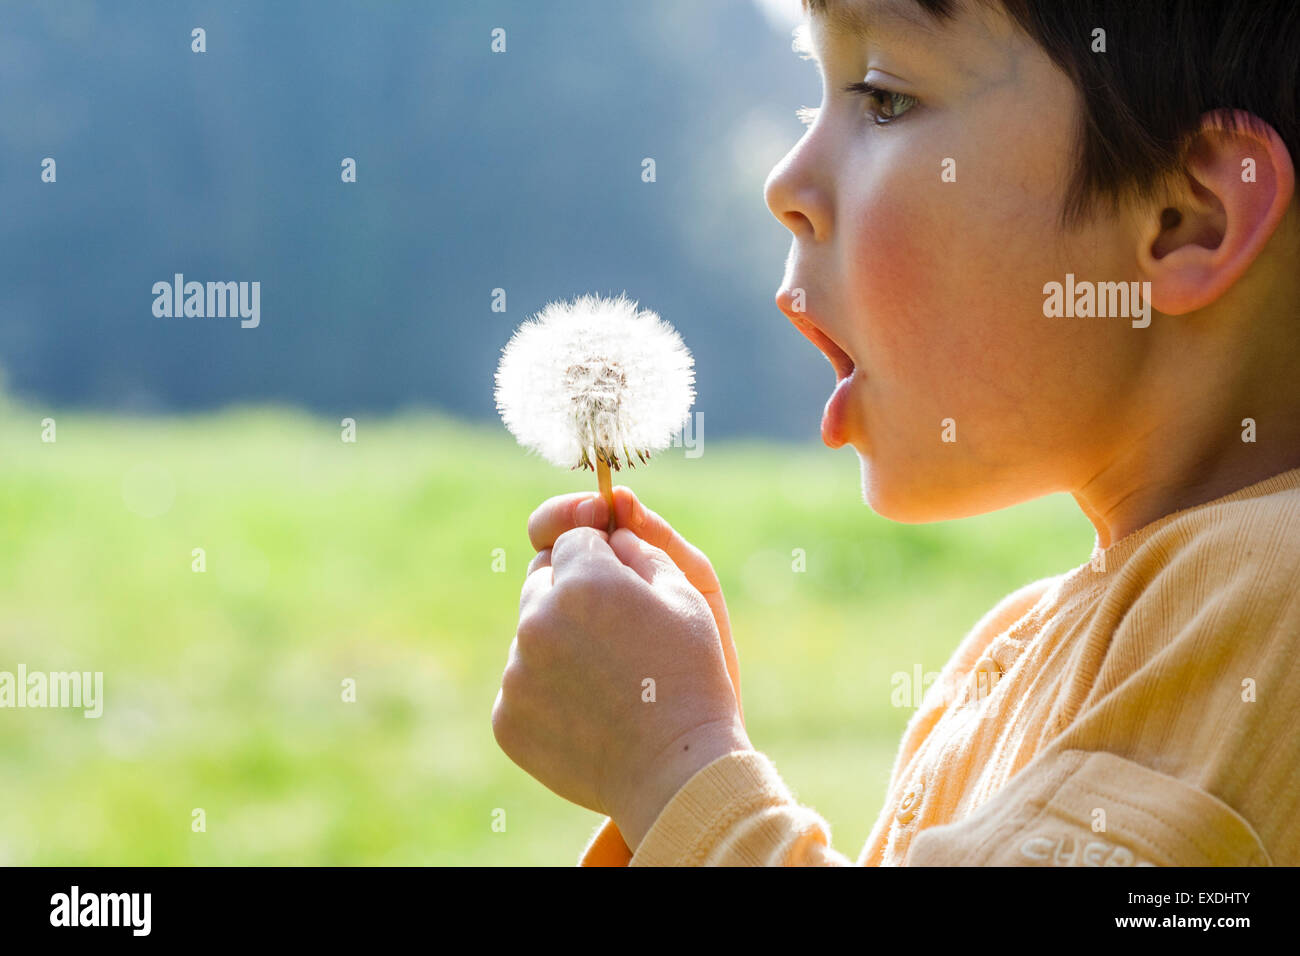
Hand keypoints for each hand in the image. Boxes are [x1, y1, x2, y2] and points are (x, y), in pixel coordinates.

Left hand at [491, 486, 749, 849]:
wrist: (677, 773)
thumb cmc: (691, 676)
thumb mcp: (686, 593)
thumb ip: (639, 546)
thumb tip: (610, 524)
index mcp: (583, 580)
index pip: (573, 538)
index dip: (602, 555)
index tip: (625, 583)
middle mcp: (538, 620)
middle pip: (541, 579)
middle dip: (572, 590)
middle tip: (615, 628)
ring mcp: (517, 673)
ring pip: (530, 634)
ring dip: (559, 641)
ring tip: (609, 678)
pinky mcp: (507, 718)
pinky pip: (521, 684)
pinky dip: (547, 691)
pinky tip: (589, 710)